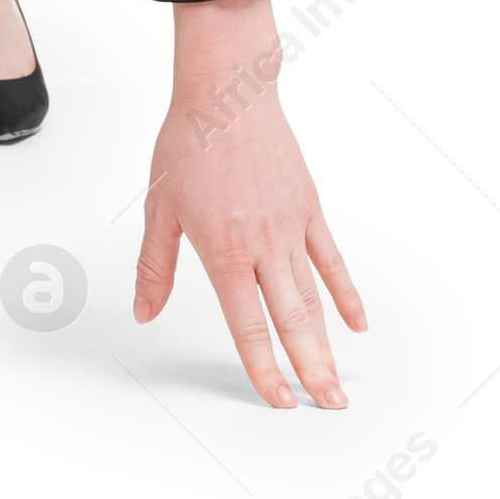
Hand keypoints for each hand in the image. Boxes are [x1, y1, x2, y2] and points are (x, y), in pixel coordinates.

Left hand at [133, 0, 365, 408]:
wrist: (227, 92)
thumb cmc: (189, 142)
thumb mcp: (160, 207)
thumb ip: (155, 267)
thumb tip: (144, 312)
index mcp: (224, 250)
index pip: (247, 325)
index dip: (263, 367)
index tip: (279, 400)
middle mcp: (263, 245)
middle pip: (292, 320)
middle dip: (309, 369)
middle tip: (327, 406)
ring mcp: (291, 227)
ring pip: (314, 298)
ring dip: (327, 343)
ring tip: (338, 381)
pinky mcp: (308, 207)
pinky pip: (331, 259)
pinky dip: (344, 293)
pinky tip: (355, 322)